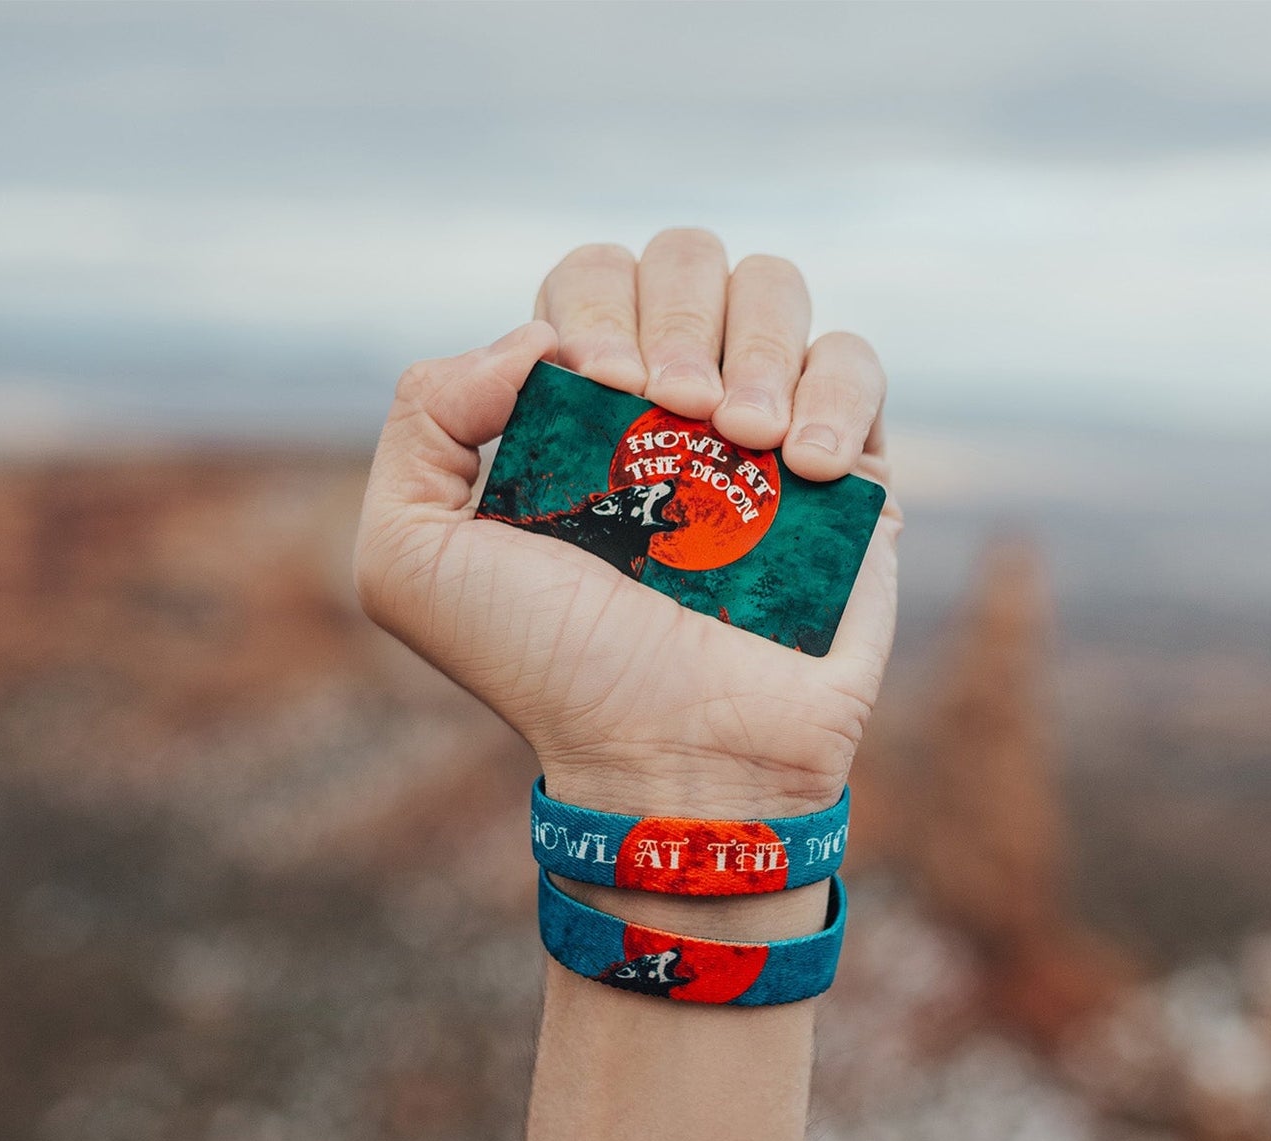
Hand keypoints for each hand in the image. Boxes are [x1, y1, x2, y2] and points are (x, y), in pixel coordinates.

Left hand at [353, 229, 900, 817]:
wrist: (675, 752)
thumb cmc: (547, 666)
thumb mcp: (412, 557)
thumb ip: (421, 418)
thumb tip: (536, 339)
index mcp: (574, 412)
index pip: (591, 279)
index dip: (597, 308)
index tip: (603, 391)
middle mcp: (670, 407)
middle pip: (689, 258)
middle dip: (679, 317)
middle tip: (677, 413)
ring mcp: (762, 432)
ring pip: (777, 289)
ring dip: (758, 347)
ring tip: (742, 440)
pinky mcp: (849, 470)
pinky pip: (858, 364)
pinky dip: (835, 396)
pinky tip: (804, 469)